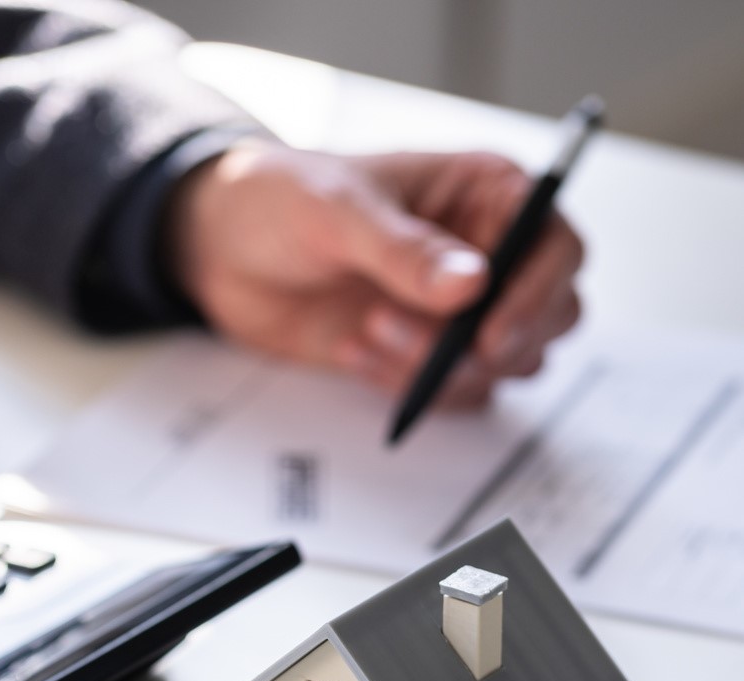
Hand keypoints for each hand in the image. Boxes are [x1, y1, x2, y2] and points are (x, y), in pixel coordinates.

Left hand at [167, 143, 583, 405]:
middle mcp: (484, 253)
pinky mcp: (420, 352)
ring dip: (439, 366)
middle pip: (550, 315)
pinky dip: (408, 386)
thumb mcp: (338, 211)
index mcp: (482, 194)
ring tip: (368, 328)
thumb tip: (471, 286)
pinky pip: (450, 392)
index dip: (538, 293)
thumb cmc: (280, 200)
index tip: (491, 332)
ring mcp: (454, 310)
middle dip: (496, 343)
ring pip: (502, 364)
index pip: (553, 245)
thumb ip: (404, 251)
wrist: (220, 249)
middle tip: (441, 348)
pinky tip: (355, 351)